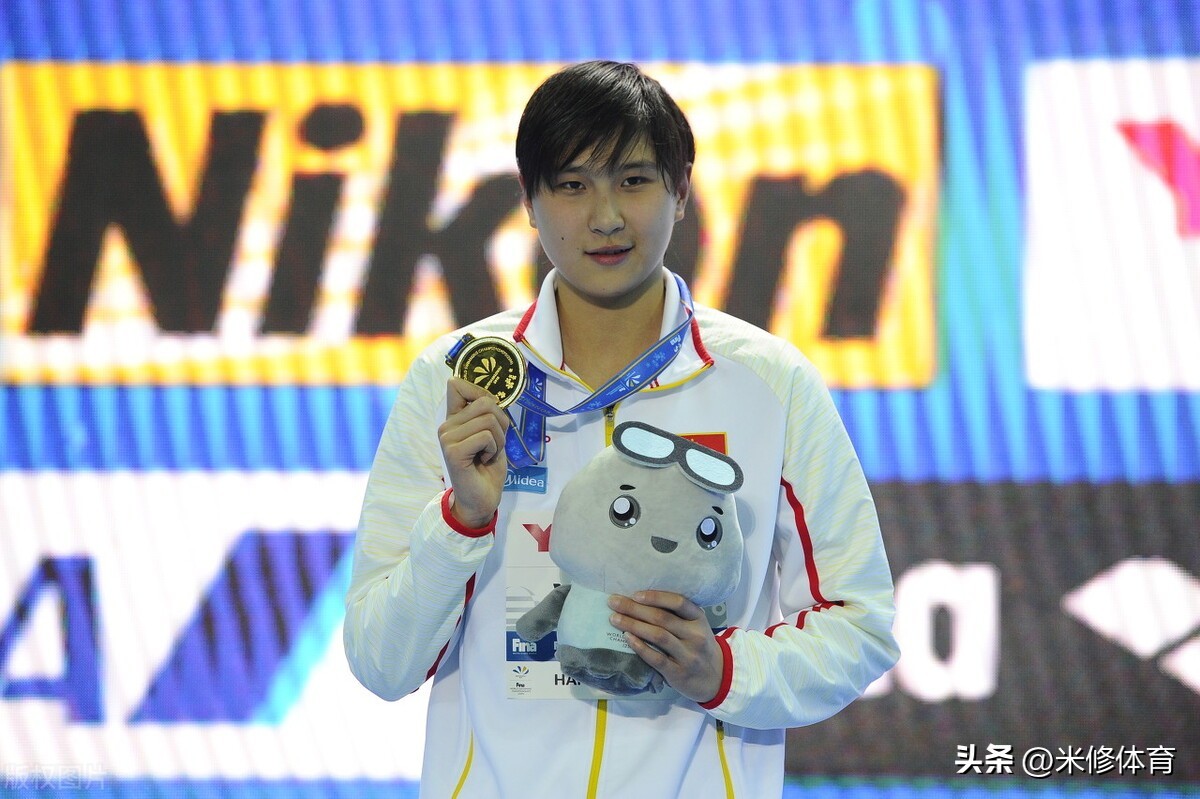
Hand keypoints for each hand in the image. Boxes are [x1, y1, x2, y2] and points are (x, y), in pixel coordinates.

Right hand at [438, 377, 509, 527]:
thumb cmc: (487, 466)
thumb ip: (487, 413)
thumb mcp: (491, 434)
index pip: (456, 384)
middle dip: (500, 423)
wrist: (482, 499)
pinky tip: (484, 461)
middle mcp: (446, 425)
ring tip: (488, 454)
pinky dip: (494, 449)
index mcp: (453, 418)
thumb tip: (493, 396)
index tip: (490, 414)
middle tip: (493, 444)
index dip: (481, 392)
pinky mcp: (453, 451)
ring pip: (489, 420)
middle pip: (485, 402)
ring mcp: (447, 438)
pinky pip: (486, 436)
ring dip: (499, 439)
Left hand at [607, 591, 723, 703]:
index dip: (656, 596)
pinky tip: (627, 638)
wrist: (718, 678)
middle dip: (634, 608)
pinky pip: (656, 658)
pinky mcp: (679, 673)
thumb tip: (640, 600)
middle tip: (613, 602)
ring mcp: (688, 655)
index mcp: (699, 619)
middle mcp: (695, 635)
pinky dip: (640, 647)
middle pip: (662, 618)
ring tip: (615, 619)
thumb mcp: (696, 627)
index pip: (678, 602)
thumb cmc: (699, 646)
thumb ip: (677, 616)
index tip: (635, 594)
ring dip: (633, 625)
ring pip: (658, 636)